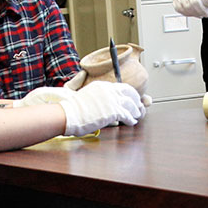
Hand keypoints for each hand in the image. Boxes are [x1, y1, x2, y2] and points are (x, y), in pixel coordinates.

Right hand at [20, 83, 144, 135]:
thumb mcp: (88, 97)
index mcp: (102, 86)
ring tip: (137, 115)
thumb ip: (99, 99)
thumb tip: (106, 106)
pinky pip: (127, 115)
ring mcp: (111, 101)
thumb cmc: (74, 110)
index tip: (132, 98)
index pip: (121, 87)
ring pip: (131, 104)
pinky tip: (132, 122)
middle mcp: (108, 91)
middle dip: (136, 100)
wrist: (68, 115)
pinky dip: (131, 119)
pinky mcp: (112, 112)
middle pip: (129, 92)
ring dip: (135, 111)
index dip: (129, 94)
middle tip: (139, 106)